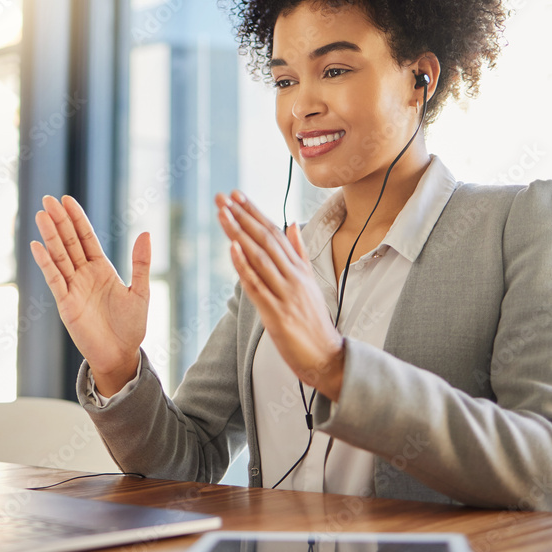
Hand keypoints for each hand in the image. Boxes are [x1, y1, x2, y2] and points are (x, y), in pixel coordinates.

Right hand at [30, 195, 149, 395]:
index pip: (86, 238)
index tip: (67, 200)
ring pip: (60, 257)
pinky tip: (37, 246)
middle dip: (59, 221)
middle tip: (48, 199)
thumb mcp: (141, 291)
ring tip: (41, 215)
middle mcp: (84, 275)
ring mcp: (73, 288)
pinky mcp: (66, 304)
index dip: (77, 219)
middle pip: (69, 242)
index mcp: (101, 269)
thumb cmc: (131, 326)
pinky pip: (54, 280)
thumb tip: (145, 233)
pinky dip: (46, 263)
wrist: (121, 355)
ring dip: (50, 236)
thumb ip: (141, 263)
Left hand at [215, 190, 345, 400]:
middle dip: (242, 216)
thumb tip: (293, 223)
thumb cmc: (315, 322)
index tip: (237, 196)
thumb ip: (300, 252)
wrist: (327, 356)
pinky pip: (257, 286)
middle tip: (223, 196)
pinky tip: (232, 248)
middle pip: (265, 239)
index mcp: (300, 268)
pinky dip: (244, 266)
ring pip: (259, 257)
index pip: (275, 233)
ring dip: (239, 234)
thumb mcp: (310, 282)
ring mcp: (286, 294)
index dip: (254, 213)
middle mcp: (294, 276)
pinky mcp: (277, 314)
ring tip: (223, 213)